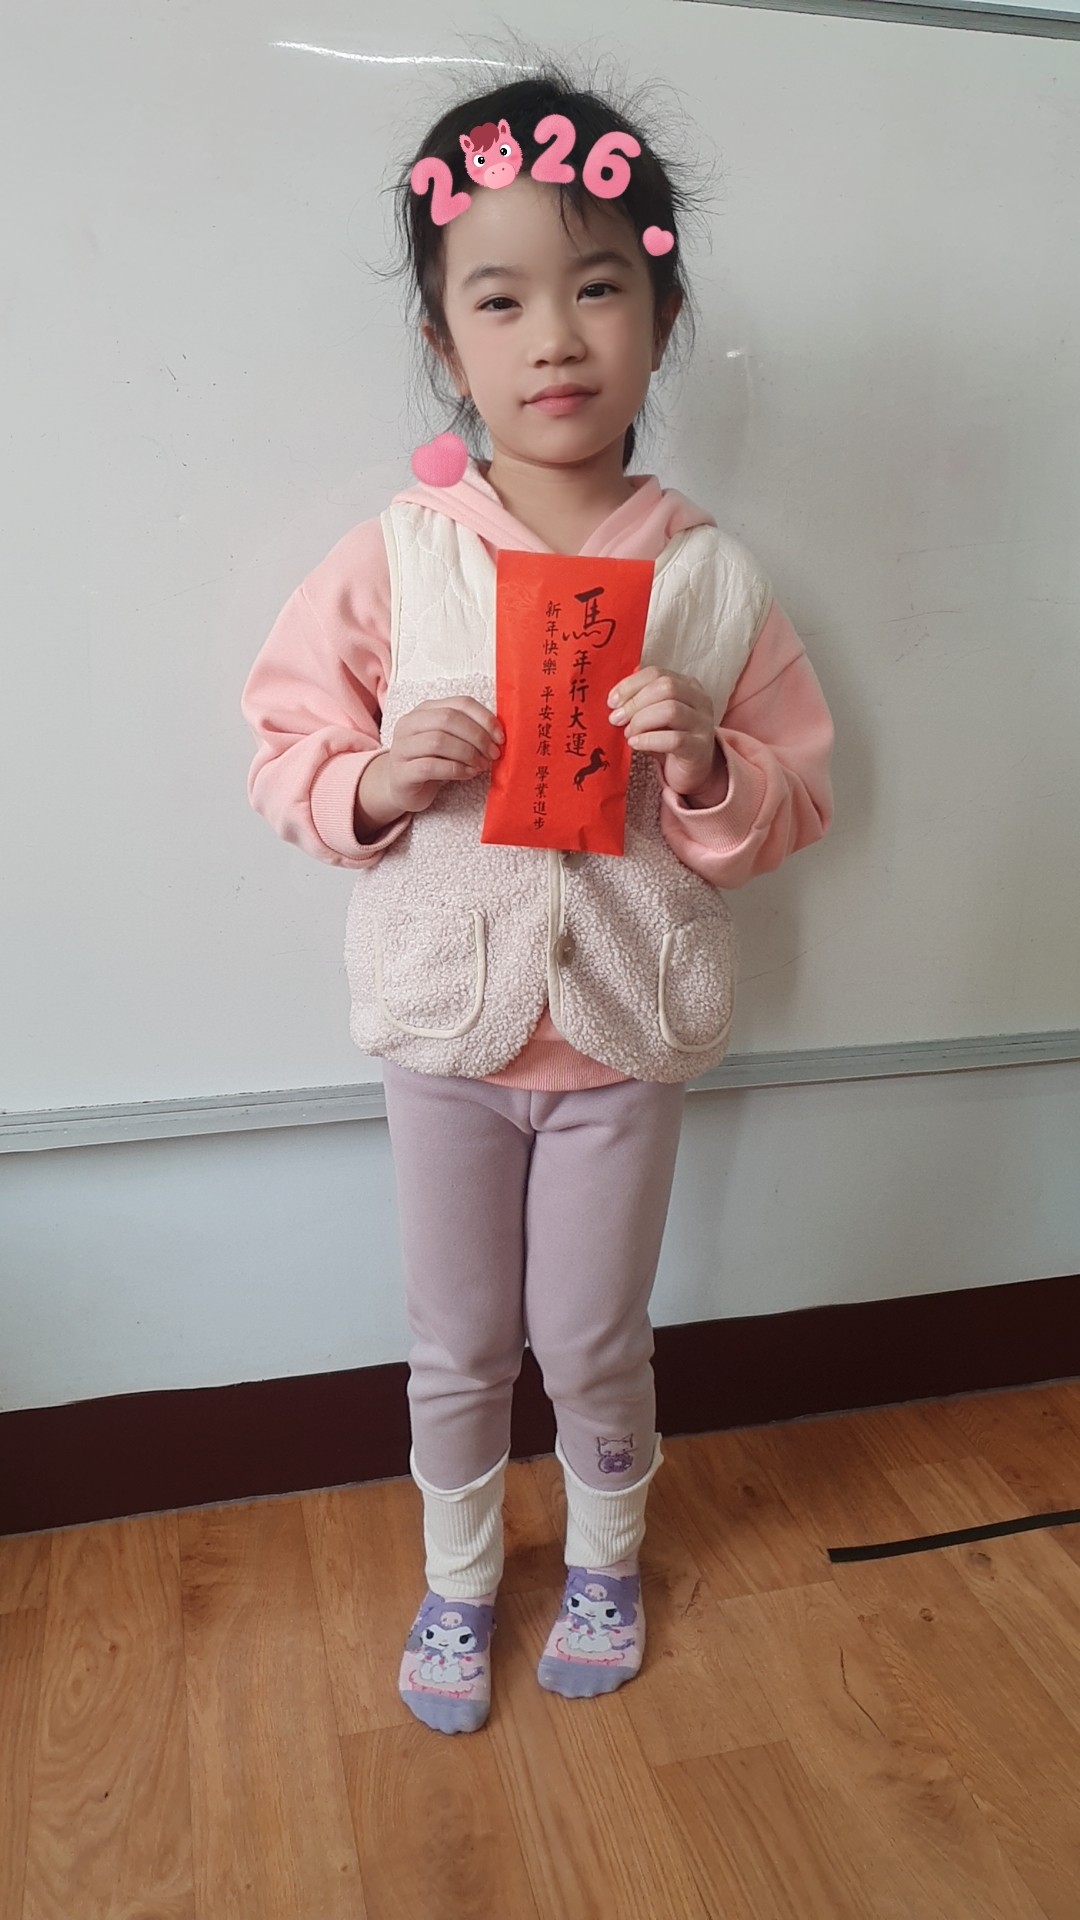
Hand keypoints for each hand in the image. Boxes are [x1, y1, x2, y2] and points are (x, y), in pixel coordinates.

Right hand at [382, 696, 502, 813]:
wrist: (402, 788)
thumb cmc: (431, 762)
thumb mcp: (450, 742)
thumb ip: (468, 732)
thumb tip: (498, 736)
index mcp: (425, 710)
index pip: (459, 703)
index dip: (484, 718)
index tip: (500, 737)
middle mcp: (409, 724)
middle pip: (448, 719)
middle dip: (477, 736)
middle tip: (493, 754)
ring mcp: (402, 748)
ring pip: (438, 741)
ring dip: (468, 753)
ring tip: (481, 765)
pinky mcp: (401, 772)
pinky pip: (430, 766)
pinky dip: (456, 769)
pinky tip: (468, 774)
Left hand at [607, 666, 723, 800]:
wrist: (693, 770)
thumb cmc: (669, 739)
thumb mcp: (655, 715)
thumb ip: (640, 701)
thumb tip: (615, 697)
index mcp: (688, 686)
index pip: (657, 673)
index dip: (630, 685)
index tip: (611, 701)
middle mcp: (700, 700)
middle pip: (666, 687)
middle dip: (634, 702)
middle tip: (616, 719)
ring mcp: (703, 724)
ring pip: (671, 710)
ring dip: (641, 721)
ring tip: (628, 733)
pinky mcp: (699, 748)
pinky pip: (674, 739)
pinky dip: (648, 740)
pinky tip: (635, 744)